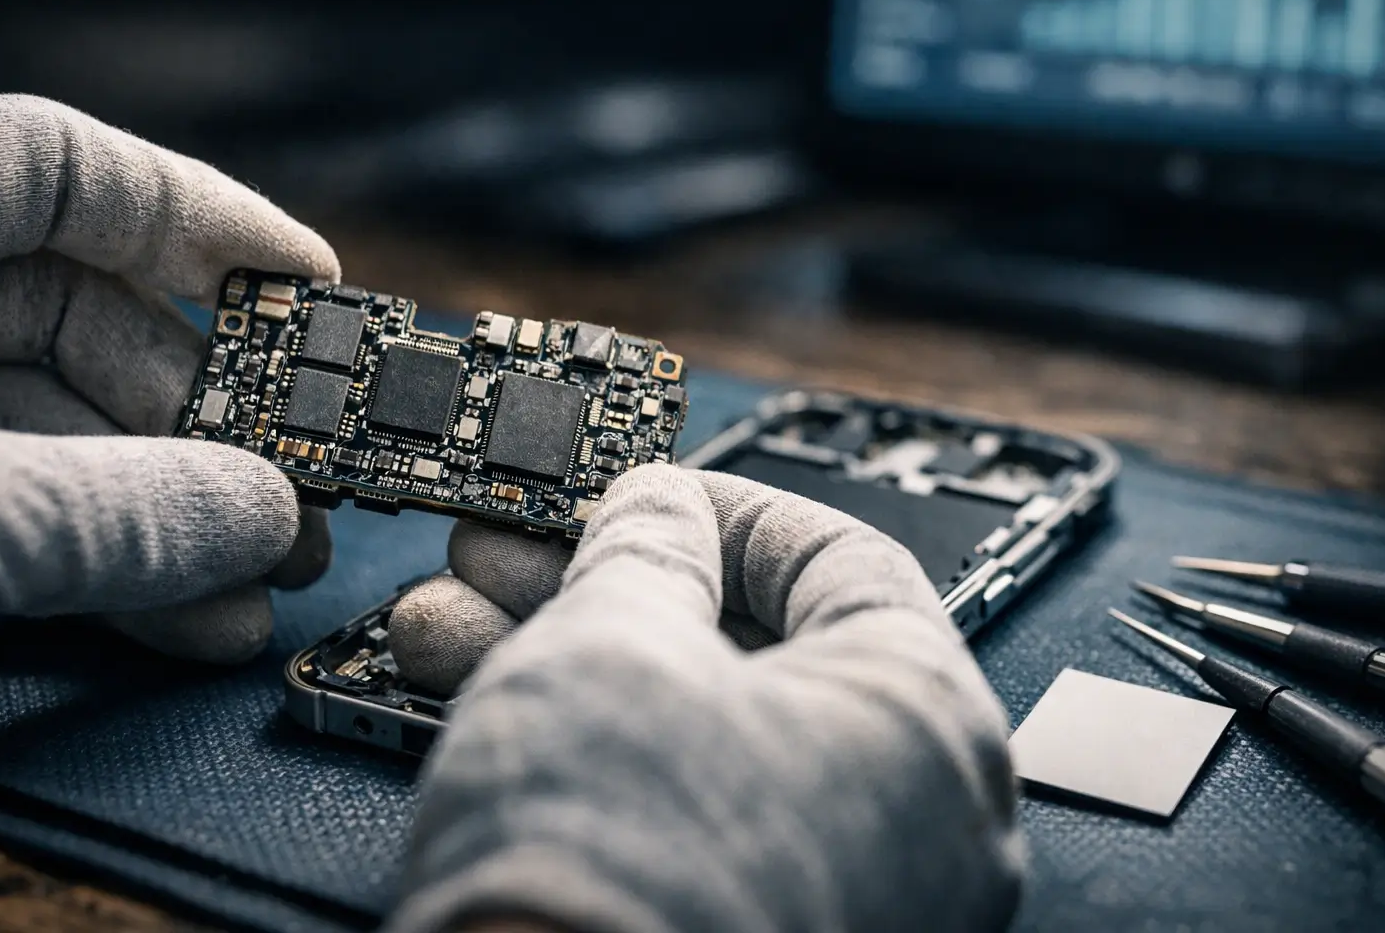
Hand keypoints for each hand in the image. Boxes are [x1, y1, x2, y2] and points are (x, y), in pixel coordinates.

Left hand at [0, 95, 340, 666]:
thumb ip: (111, 511)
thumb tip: (256, 515)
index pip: (58, 164)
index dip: (199, 217)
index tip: (305, 280)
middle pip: (73, 313)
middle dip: (202, 415)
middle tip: (293, 483)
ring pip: (41, 426)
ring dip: (161, 507)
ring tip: (254, 572)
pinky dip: (84, 560)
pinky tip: (178, 615)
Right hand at [386, 465, 1022, 932]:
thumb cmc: (612, 865)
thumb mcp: (615, 641)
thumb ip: (646, 551)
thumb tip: (656, 514)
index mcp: (926, 725)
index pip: (841, 562)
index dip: (723, 507)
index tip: (645, 492)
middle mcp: (911, 824)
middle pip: (752, 653)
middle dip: (613, 584)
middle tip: (525, 551)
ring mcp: (840, 899)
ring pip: (698, 738)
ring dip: (573, 662)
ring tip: (458, 616)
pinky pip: (685, 818)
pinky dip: (598, 757)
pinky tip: (482, 698)